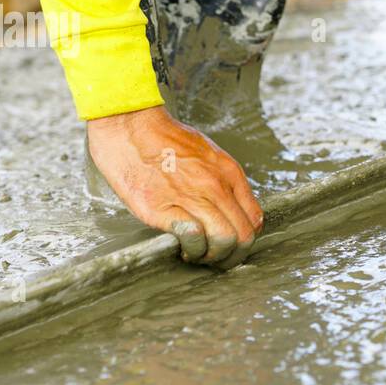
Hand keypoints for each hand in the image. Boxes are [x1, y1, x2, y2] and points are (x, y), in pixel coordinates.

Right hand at [86, 106, 262, 268]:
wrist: (130, 126)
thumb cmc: (164, 140)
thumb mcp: (207, 154)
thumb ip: (223, 182)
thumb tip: (230, 211)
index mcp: (228, 173)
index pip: (255, 219)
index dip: (245, 239)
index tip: (232, 245)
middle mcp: (214, 186)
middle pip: (243, 236)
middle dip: (232, 256)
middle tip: (215, 258)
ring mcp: (190, 197)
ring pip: (223, 240)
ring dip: (212, 256)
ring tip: (196, 253)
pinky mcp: (162, 208)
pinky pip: (192, 238)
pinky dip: (191, 249)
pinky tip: (180, 246)